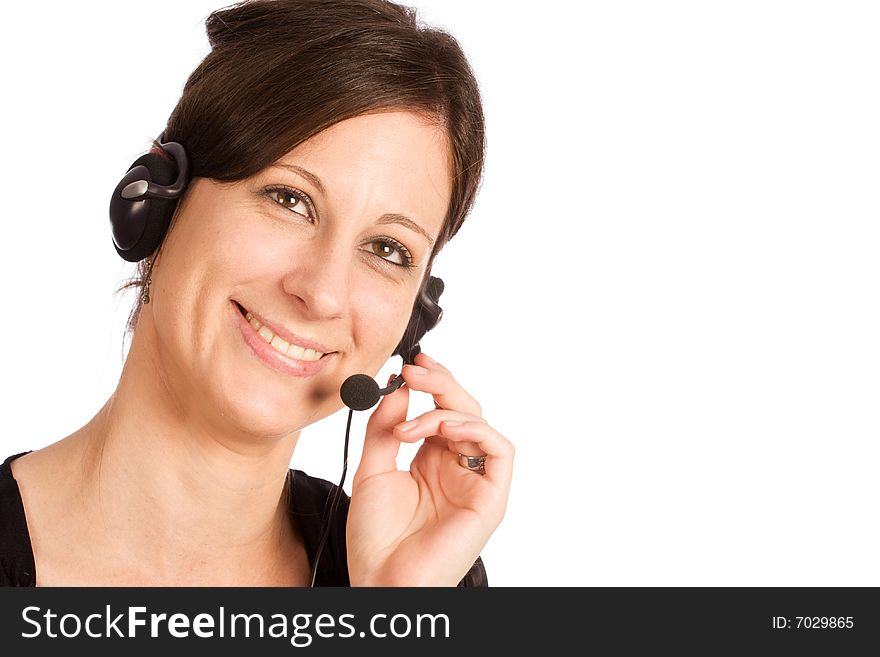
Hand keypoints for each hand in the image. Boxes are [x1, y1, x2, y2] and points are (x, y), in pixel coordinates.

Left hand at [346, 352, 513, 585]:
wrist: (381, 582)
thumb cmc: (376, 539)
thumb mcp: (371, 470)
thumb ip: (384, 427)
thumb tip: (399, 387)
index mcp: (430, 460)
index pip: (440, 409)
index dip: (431, 383)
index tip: (411, 363)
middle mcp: (456, 467)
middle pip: (463, 409)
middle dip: (440, 384)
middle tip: (414, 370)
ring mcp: (475, 481)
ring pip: (480, 424)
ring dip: (447, 409)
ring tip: (410, 423)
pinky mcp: (491, 497)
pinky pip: (500, 451)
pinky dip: (475, 430)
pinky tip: (442, 428)